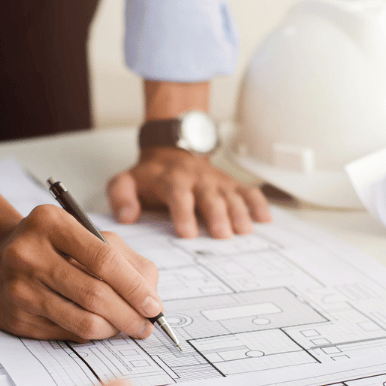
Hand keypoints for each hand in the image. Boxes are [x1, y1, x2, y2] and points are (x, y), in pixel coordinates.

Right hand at [0, 204, 160, 341]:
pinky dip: (90, 334)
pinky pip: (66, 333)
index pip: (104, 259)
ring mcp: (18, 287)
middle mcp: (28, 253)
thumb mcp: (87, 236)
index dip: (134, 287)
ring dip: (113, 330)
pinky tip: (96, 326)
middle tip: (146, 325)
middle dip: (129, 315)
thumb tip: (151, 296)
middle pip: (95, 294)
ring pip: (82, 321)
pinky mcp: (14, 317)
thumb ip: (126, 259)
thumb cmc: (51, 246)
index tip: (154, 306)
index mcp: (51, 223)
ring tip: (125, 326)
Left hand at [107, 147, 271, 238]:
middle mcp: (196, 180)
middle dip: (217, 215)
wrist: (171, 151)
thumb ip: (120, 197)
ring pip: (230, 195)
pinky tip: (265, 218)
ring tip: (245, 230)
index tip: (188, 234)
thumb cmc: (149, 176)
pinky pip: (247, 190)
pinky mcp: (229, 183)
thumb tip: (127, 216)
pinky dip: (258, 203)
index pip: (178, 196)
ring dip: (239, 212)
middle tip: (222, 235)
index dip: (183, 214)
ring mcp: (215, 181)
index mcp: (170, 181)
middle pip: (209, 197)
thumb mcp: (125, 181)